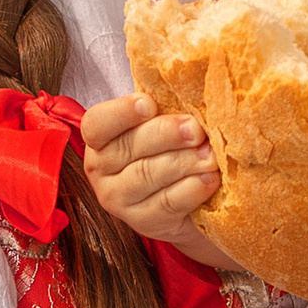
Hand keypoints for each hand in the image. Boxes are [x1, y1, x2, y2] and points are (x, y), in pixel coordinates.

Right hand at [80, 93, 224, 241]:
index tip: (149, 103)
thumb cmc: (171, 150)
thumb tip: (189, 84)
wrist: (187, 202)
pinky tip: (210, 179)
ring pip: (147, 175)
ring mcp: (119, 199)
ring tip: (210, 155)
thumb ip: (164, 109)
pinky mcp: (143, 223)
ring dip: (183, 162)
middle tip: (196, 129)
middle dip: (165, 135)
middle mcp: (101, 169)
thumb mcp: (161, 126)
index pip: (97, 123)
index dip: (121, 113)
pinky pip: (167, 203)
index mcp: (100, 139)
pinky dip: (191, 189)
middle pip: (128, 147)